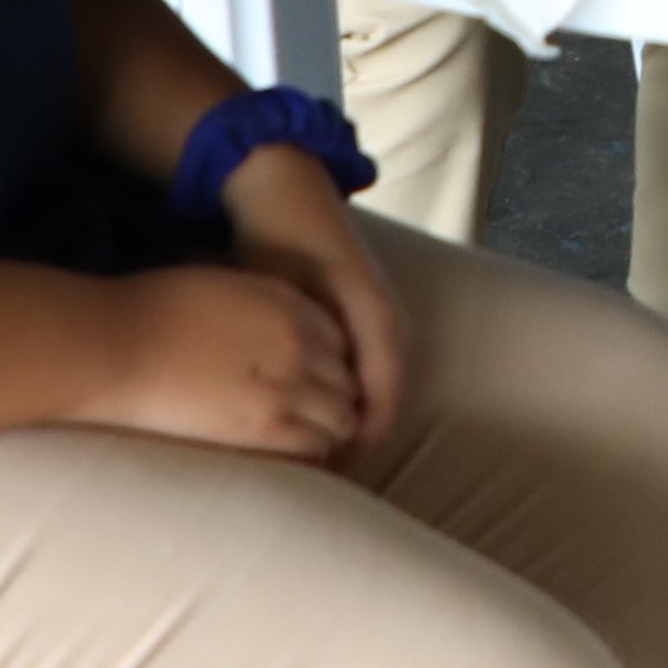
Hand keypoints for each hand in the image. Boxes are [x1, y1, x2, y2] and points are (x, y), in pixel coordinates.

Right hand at [77, 261, 370, 463]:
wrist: (116, 346)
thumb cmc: (150, 313)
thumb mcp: (222, 287)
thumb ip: (261, 307)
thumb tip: (267, 329)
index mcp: (288, 305)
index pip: (339, 343)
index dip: (326, 368)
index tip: (308, 385)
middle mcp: (299, 343)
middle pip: (345, 382)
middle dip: (333, 401)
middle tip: (310, 423)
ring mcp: (286, 385)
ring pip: (340, 419)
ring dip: (327, 433)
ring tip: (302, 448)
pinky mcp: (265, 426)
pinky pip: (313, 448)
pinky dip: (313, 458)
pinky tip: (293, 465)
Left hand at [223, 161, 413, 473]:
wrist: (283, 184)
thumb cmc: (276, 237)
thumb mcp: (283, 299)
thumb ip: (295, 355)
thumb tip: (299, 416)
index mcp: (378, 321)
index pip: (379, 409)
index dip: (352, 451)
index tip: (322, 483)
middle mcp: (391, 322)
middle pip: (382, 404)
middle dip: (352, 445)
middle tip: (317, 483)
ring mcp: (382, 315)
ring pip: (375, 389)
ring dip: (350, 423)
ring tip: (316, 455)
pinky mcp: (365, 311)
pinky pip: (367, 368)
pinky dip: (348, 396)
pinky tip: (315, 410)